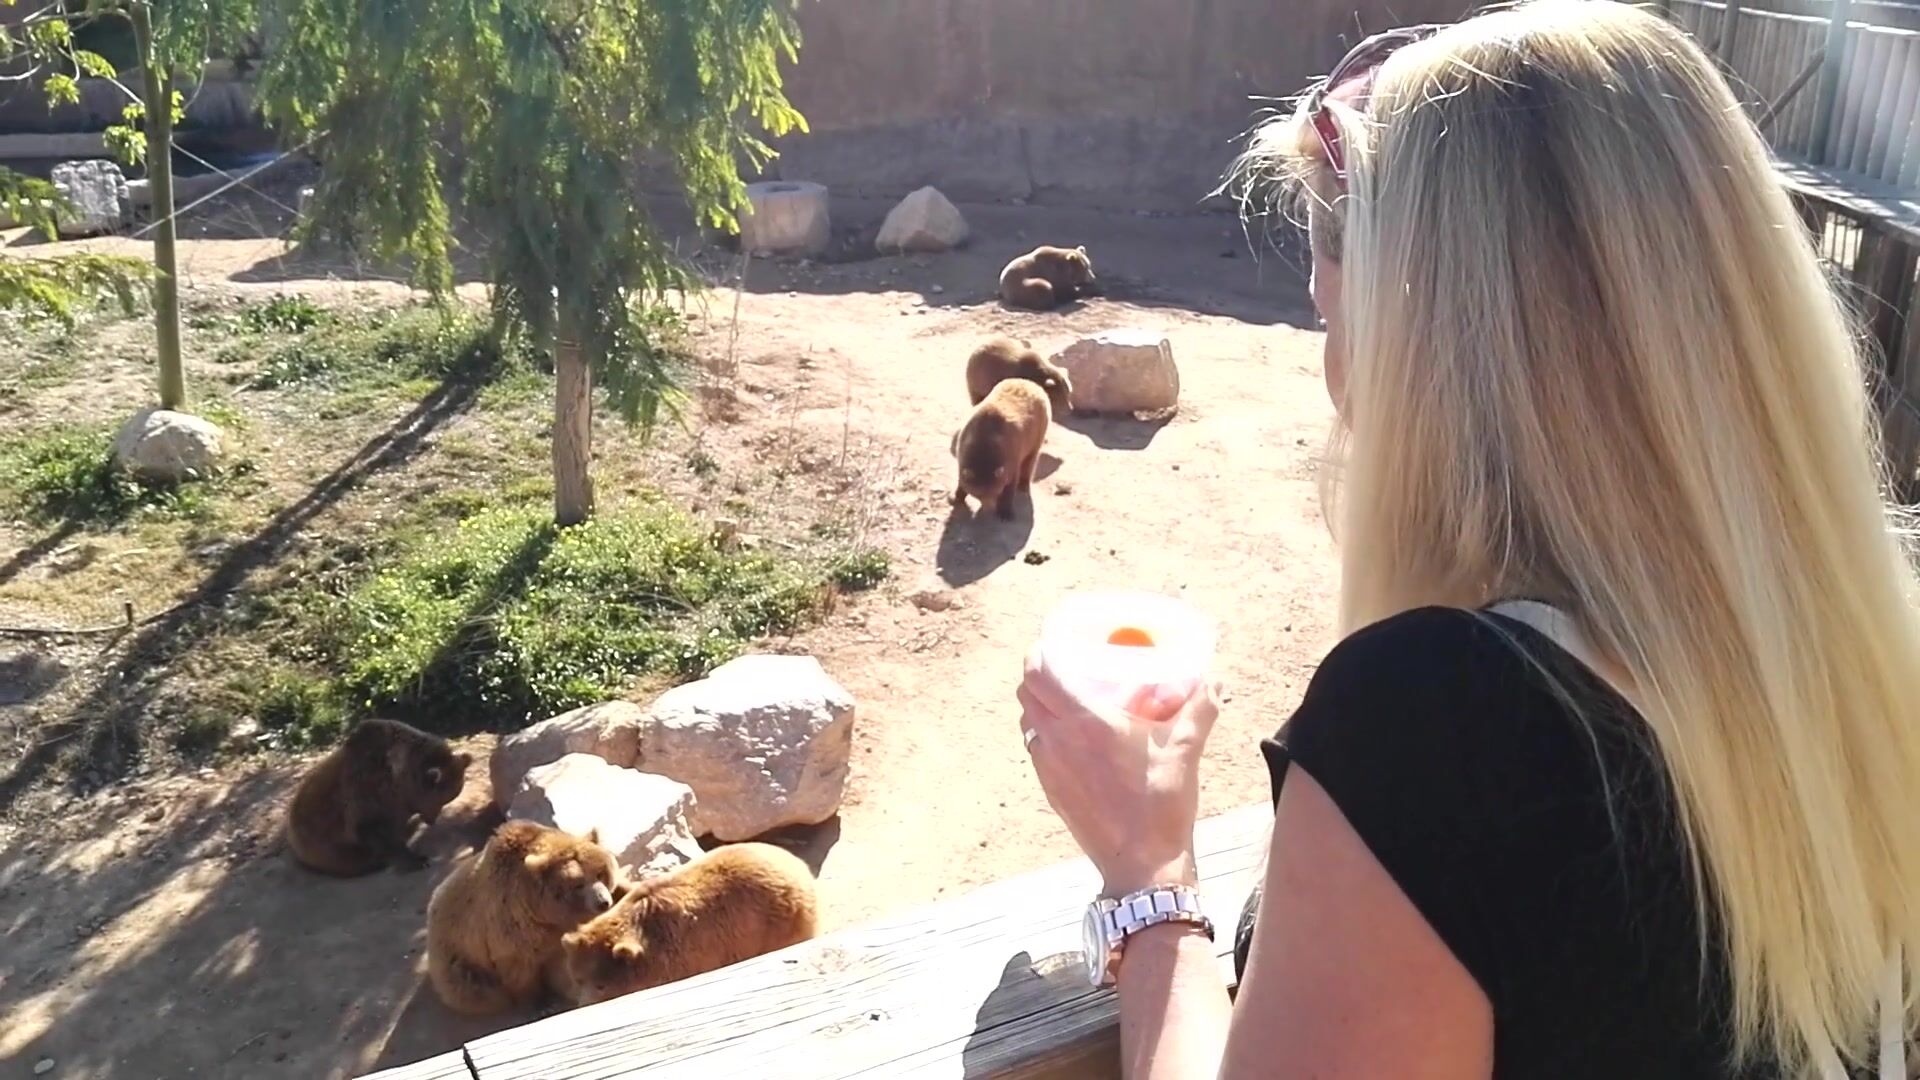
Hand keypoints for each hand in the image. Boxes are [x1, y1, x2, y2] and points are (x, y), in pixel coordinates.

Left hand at [1017, 645, 1222, 895]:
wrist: (1142, 863)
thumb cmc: (1161, 803)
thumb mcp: (1184, 749)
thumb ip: (1200, 709)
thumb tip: (1215, 681)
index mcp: (1083, 723)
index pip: (1038, 676)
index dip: (1037, 654)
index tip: (1049, 644)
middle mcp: (1057, 742)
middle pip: (1026, 695)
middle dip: (1037, 676)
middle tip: (1061, 667)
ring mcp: (1049, 769)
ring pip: (1028, 723)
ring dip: (1038, 706)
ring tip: (1065, 700)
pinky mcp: (1051, 791)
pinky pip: (1036, 750)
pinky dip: (1045, 735)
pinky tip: (1072, 740)